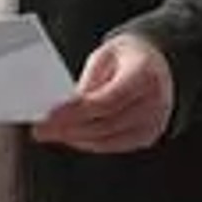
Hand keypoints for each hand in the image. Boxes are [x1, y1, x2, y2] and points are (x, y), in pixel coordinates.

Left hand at [33, 30, 174, 153]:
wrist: (160, 64)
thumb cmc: (128, 58)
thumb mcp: (105, 56)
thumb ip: (88, 82)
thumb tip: (64, 108)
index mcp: (145, 75)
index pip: (107, 101)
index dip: (75, 112)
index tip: (49, 117)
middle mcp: (155, 102)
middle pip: (105, 125)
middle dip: (68, 129)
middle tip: (40, 130)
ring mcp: (154, 122)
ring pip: (107, 140)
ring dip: (75, 139)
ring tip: (51, 133)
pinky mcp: (148, 135)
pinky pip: (114, 145)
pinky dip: (89, 143)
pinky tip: (71, 136)